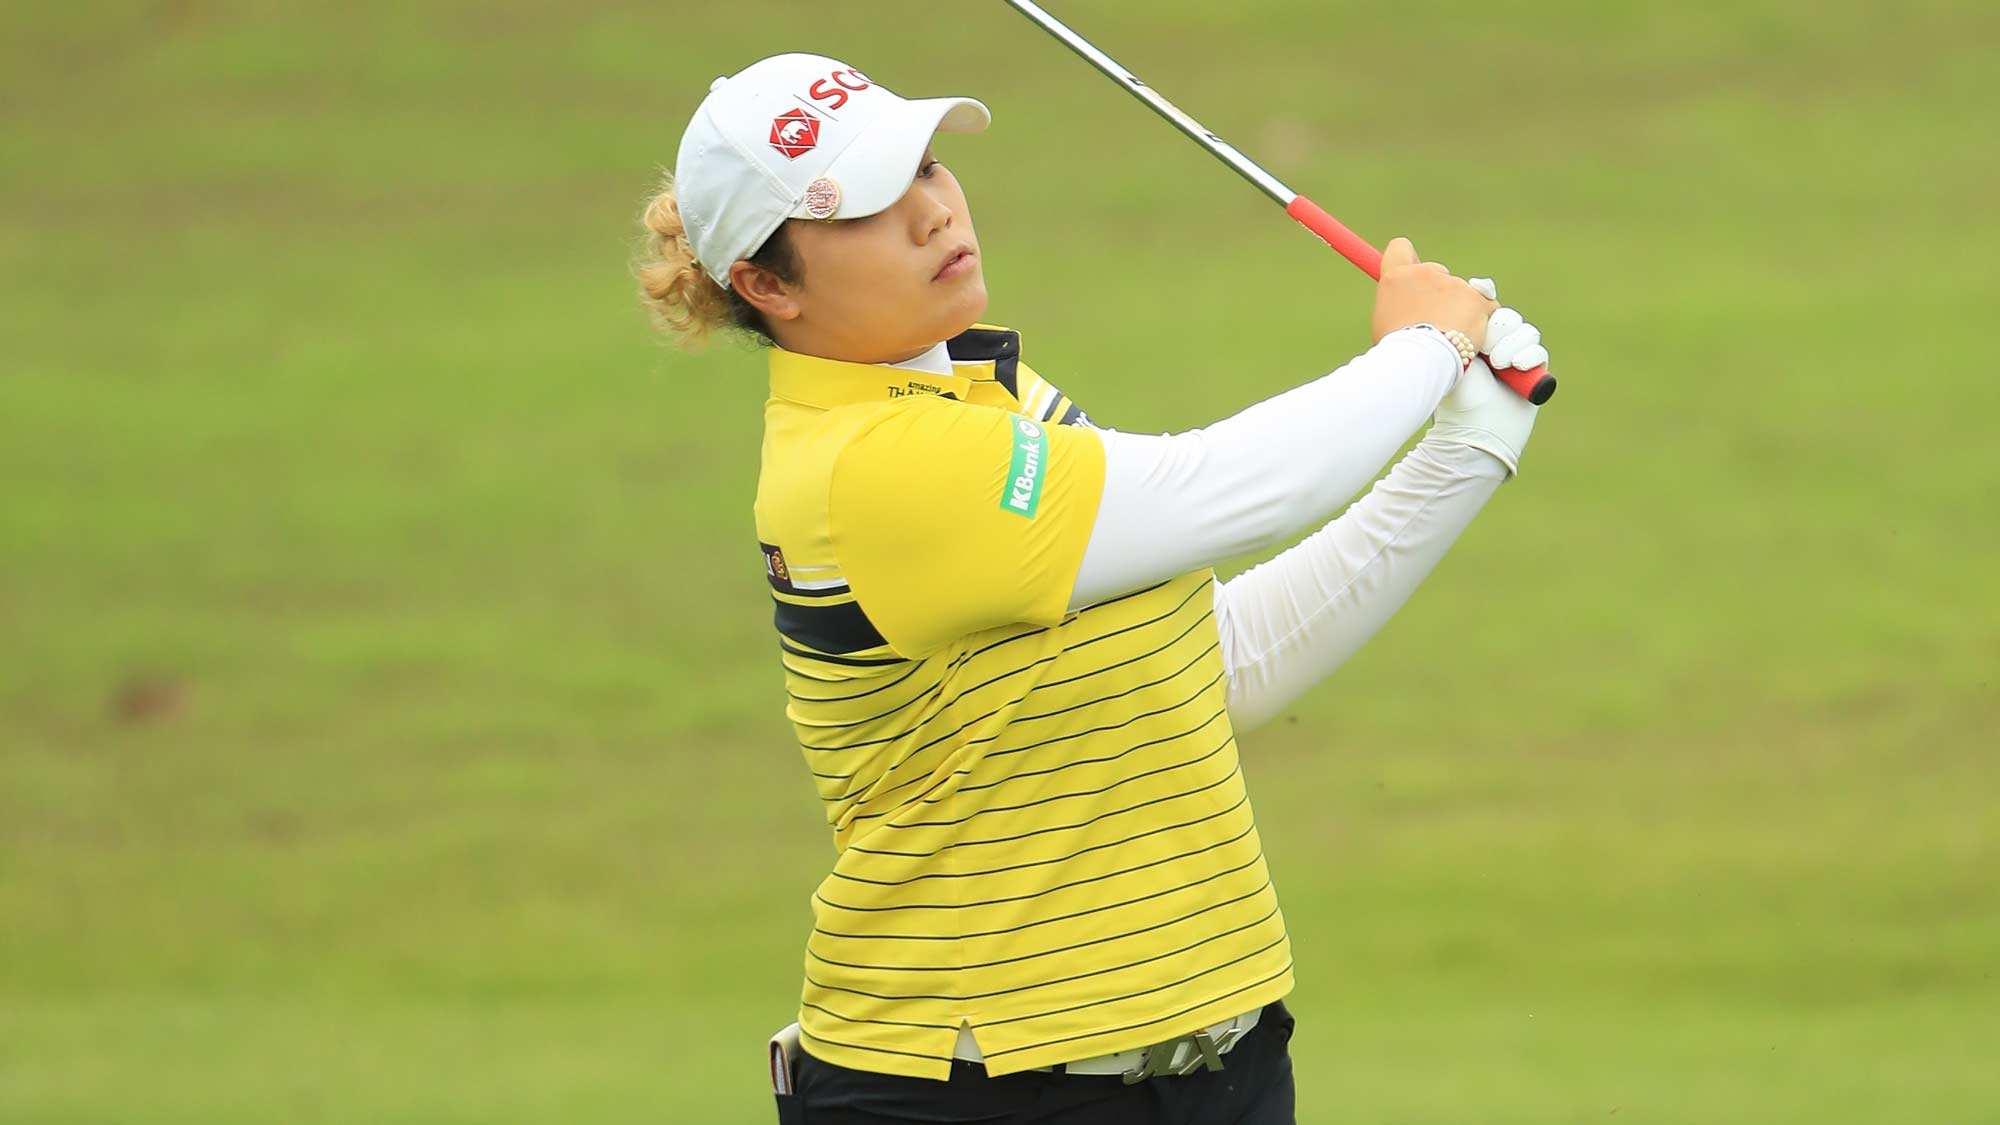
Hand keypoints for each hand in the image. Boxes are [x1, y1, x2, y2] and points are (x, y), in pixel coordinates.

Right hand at [1371, 237, 1495, 344]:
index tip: (1414, 275)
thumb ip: (1397, 305)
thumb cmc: (1396, 351)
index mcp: (1396, 278)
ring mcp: (1452, 283)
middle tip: (1435, 321)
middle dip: (1439, 292)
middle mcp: (1424, 273)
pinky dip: (1481, 318)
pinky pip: (1486, 305)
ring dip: (1459, 309)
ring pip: (1461, 291)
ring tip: (1449, 336)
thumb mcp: (1384, 323)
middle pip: (1436, 271)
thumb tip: (1406, 306)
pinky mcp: (1476, 298)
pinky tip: (1470, 336)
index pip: (1400, 247)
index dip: (1409, 260)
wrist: (1420, 362)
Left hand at [1429, 278, 1542, 475]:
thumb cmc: (1454, 393)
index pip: (1484, 304)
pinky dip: (1528, 355)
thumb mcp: (1450, 353)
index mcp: (1471, 336)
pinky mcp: (1533, 372)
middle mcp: (1493, 344)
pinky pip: (1539, 351)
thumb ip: (1454, 322)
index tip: (1480, 290)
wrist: (1472, 427)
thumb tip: (1469, 284)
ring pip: (1525, 331)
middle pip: (1507, 315)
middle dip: (1498, 326)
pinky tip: (1514, 365)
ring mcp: (1515, 357)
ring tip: (1497, 362)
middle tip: (1485, 346)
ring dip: (1511, 344)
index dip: (1484, 294)